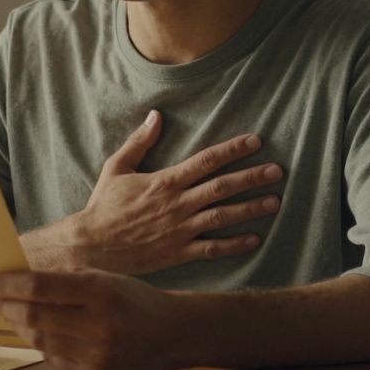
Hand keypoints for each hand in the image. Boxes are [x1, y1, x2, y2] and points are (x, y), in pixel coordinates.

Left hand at [0, 269, 184, 369]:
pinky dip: (40, 343)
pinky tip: (34, 331)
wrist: (174, 332)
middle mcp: (99, 325)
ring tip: (5, 312)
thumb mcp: (102, 277)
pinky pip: (53, 359)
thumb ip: (62, 279)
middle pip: (32, 316)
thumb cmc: (131, 298)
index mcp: (100, 290)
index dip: (5, 285)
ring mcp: (97, 355)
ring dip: (16, 325)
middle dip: (0, 305)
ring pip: (38, 340)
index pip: (38, 286)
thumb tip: (13, 279)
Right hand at [30, 110, 282, 274]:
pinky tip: (255, 239)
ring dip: (251, 208)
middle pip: (222, 187)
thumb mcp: (117, 167)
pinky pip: (212, 248)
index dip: (233, 149)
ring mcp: (180, 230)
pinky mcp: (179, 253)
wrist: (92, 246)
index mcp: (165, 181)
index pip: (206, 161)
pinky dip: (235, 244)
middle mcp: (177, 204)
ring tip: (275, 201)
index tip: (255, 141)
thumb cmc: (104, 206)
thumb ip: (139, 142)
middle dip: (252, 176)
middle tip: (277, 170)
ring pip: (223, 216)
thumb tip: (156, 116)